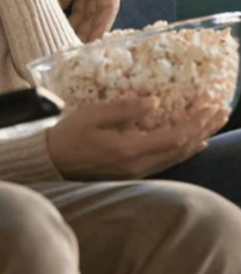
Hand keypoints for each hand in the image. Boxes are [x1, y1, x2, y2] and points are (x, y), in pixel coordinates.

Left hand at [42, 0, 121, 41]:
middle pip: (96, 8)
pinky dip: (65, 6)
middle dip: (85, 27)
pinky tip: (54, 18)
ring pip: (84, 4)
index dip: (101, 26)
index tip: (90, 44)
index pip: (109, 5)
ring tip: (62, 37)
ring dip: (75, 19)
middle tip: (70, 47)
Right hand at [46, 98, 229, 179]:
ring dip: (198, 137)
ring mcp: (137, 171)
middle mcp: (139, 165)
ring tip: (213, 121)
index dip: (195, 121)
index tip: (208, 104)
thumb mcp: (94, 113)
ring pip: (177, 156)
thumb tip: (157, 102)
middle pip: (181, 148)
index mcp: (129, 150)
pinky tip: (193, 142)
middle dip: (203, 127)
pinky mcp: (133, 171)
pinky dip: (184, 148)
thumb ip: (125, 108)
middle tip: (220, 109)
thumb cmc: (70, 132)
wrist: (54, 159)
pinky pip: (168, 160)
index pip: (174, 137)